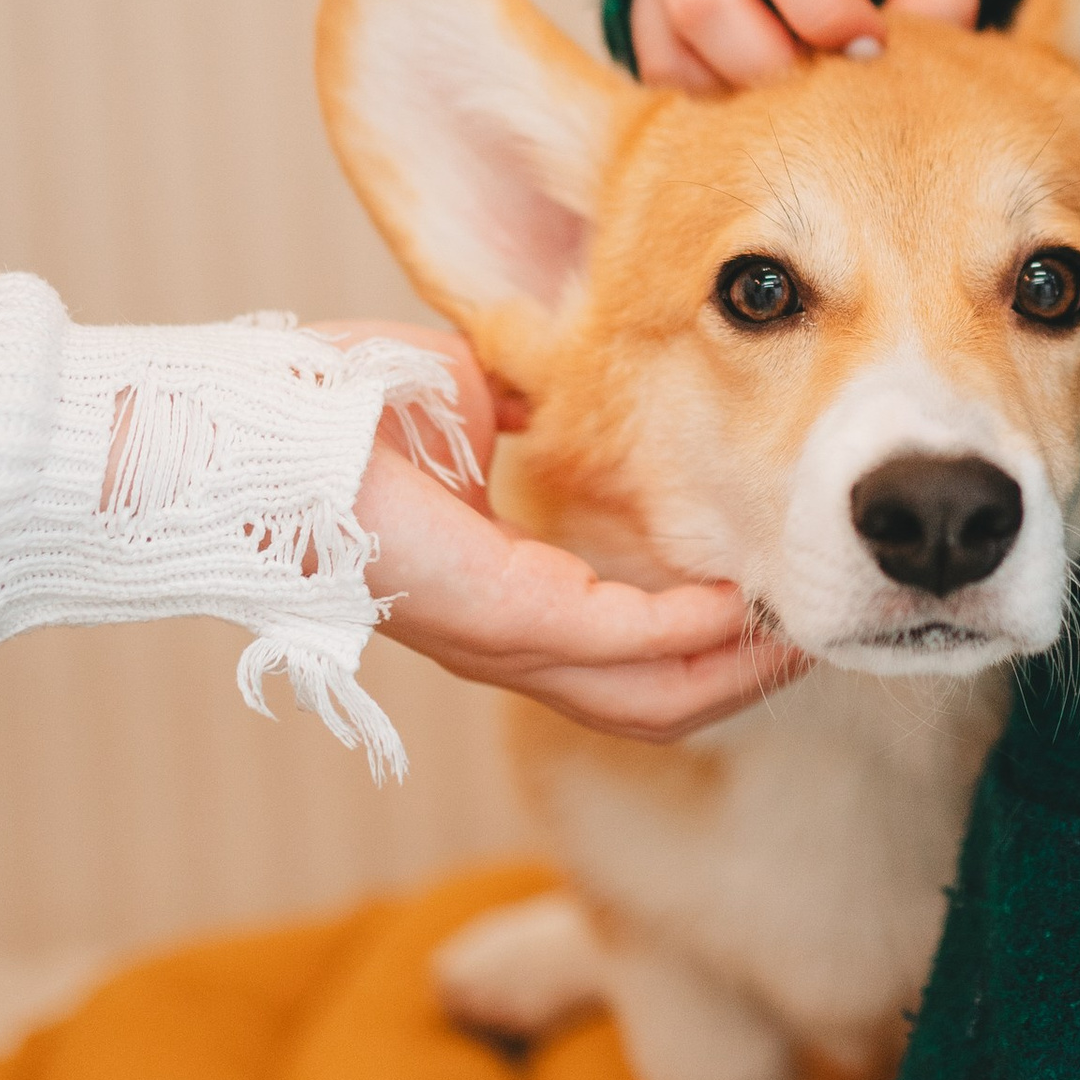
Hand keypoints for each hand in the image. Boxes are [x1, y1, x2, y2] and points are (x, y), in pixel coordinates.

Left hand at [312, 319, 806, 737]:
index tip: (780, 593)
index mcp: (502, 603)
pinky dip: (692, 628)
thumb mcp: (474, 400)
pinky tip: (743, 600)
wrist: (258, 427)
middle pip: (658, 702)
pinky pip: (623, 642)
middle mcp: (506, 647)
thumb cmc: (336, 411)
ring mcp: (504, 643)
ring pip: (654, 695)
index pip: (628, 653)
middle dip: (748, 672)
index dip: (711, 639)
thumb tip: (590, 377)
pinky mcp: (501, 617)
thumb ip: (546, 406)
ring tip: (804, 626)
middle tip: (821, 626)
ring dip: (739, 665)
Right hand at [631, 0, 979, 90]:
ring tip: (802, 87)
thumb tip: (898, 67)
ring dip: (740, 90)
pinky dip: (710, 97)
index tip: (874, 46)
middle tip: (831, 86)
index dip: (827, 8)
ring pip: (666, 42)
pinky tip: (765, 89)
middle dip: (775, 66)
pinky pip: (654, 65)